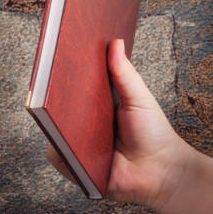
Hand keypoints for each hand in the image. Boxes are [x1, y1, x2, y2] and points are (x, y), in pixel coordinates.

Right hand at [45, 39, 185, 206]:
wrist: (161, 171)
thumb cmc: (153, 134)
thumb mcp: (139, 98)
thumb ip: (125, 73)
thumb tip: (115, 42)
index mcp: (95, 105)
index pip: (74, 86)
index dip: (67, 71)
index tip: (61, 51)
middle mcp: (82, 124)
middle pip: (59, 106)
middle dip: (54, 91)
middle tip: (52, 74)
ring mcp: (76, 145)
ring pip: (53, 129)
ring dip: (52, 118)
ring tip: (53, 103)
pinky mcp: (75, 167)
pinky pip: (57, 155)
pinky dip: (58, 147)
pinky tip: (61, 135)